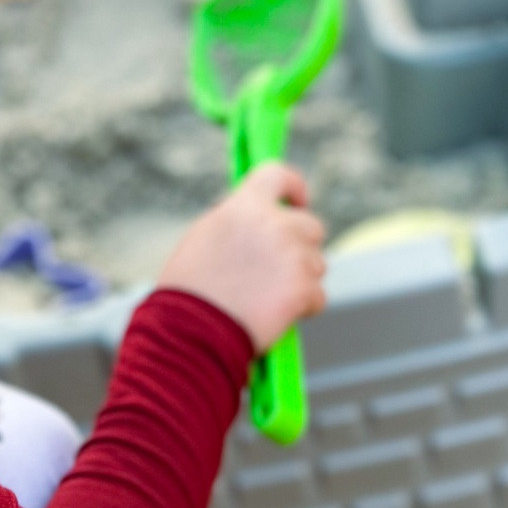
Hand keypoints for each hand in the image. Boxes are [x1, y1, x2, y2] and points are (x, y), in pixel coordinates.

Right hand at [157, 164, 326, 352]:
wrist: (192, 332)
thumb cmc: (190, 289)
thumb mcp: (205, 236)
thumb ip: (239, 221)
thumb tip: (260, 218)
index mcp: (246, 207)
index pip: (279, 175)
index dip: (293, 187)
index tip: (297, 200)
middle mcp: (275, 225)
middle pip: (311, 226)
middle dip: (301, 246)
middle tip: (278, 269)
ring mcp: (293, 257)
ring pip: (317, 264)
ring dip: (301, 279)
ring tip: (269, 298)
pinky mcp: (304, 290)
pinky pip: (318, 296)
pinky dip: (304, 307)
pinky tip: (277, 315)